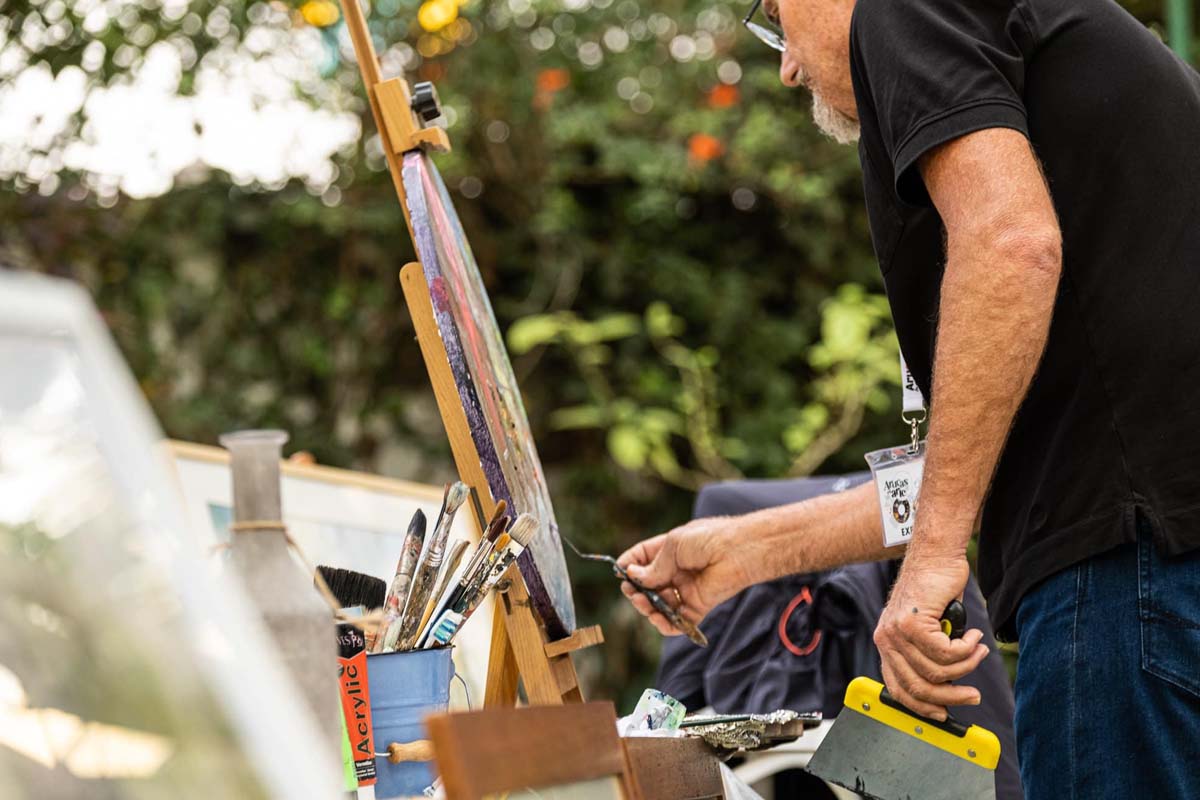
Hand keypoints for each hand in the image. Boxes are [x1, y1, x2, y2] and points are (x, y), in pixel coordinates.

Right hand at [616, 516, 753, 636]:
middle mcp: (676, 571)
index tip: (620, 571)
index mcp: (669, 551)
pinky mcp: (697, 607)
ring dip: (647, 607)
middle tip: (632, 591)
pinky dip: (665, 624)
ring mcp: (686, 590)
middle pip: (647, 585)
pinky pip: (677, 621)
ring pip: (659, 605)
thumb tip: (632, 578)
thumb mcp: (674, 545)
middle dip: (636, 589)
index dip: (629, 566)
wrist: (739, 551)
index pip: (642, 559)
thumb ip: (654, 566)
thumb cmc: (709, 539)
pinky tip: (658, 618)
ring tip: (643, 602)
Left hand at [873, 553, 989, 720]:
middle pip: (918, 686)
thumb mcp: (926, 628)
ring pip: (938, 671)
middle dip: (951, 696)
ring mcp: (898, 631)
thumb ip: (927, 654)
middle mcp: (886, 639)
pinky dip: (966, 649)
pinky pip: (947, 653)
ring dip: (966, 666)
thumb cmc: (935, 590)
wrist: (936, 556)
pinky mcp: (913, 623)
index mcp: (886, 643)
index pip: (898, 688)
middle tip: (974, 695)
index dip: (922, 706)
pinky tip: (973, 636)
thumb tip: (945, 689)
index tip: (943, 713)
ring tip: (978, 651)